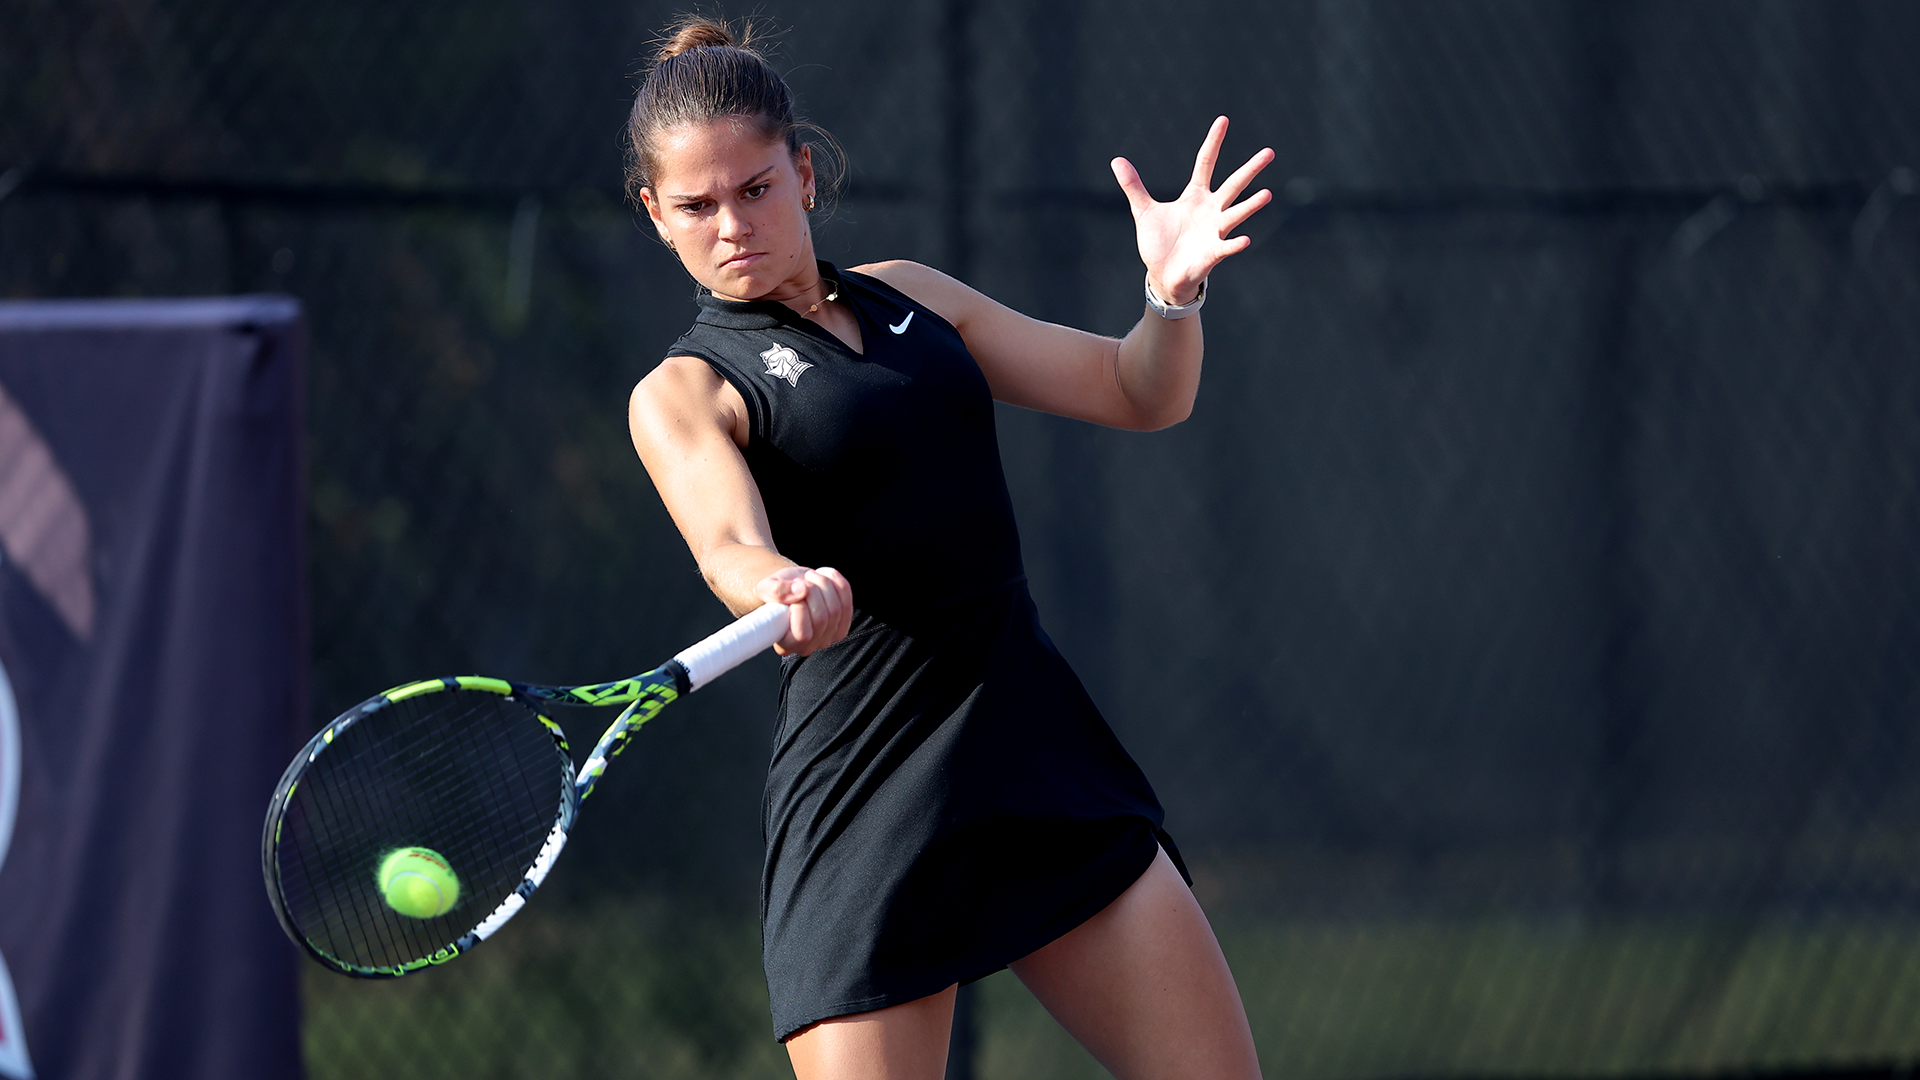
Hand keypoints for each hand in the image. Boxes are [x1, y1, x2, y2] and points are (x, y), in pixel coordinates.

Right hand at [754, 565, 852, 655]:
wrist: (792, 587)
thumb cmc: (778, 592)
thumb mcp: (766, 587)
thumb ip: (776, 591)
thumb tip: (800, 591)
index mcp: (785, 644)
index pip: (802, 634)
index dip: (800, 608)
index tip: (793, 590)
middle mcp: (807, 646)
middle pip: (821, 619)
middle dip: (812, 591)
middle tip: (801, 580)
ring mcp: (827, 638)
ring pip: (836, 609)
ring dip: (824, 584)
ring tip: (810, 576)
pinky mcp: (842, 625)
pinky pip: (847, 602)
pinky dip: (838, 584)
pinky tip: (826, 576)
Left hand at [1111, 116, 1273, 305]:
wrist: (1163, 275)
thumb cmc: (1160, 242)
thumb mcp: (1143, 211)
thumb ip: (1133, 186)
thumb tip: (1116, 161)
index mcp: (1195, 196)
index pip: (1206, 163)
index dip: (1214, 142)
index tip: (1223, 120)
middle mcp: (1211, 210)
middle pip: (1233, 185)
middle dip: (1250, 169)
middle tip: (1269, 152)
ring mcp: (1214, 231)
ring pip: (1236, 214)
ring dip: (1250, 205)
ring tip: (1267, 194)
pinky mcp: (1212, 253)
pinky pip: (1226, 247)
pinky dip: (1235, 244)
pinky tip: (1244, 240)